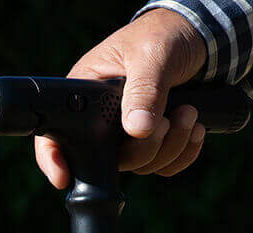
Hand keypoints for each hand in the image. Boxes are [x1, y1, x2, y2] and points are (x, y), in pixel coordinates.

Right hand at [34, 10, 209, 188]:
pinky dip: (184, 152)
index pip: (56, 134)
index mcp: (87, 95)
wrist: (198, 40)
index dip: (53, 158)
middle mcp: (103, 121)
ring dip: (173, 145)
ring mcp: (128, 136)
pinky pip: (164, 167)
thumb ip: (144, 89)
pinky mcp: (153, 144)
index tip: (63, 177)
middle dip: (147, 147)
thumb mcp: (151, 54)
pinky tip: (193, 124)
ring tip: (188, 112)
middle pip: (112, 161)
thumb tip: (136, 129)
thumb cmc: (163, 35)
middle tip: (168, 119)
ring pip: (142, 166)